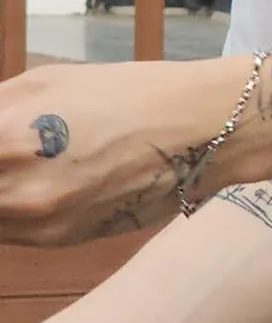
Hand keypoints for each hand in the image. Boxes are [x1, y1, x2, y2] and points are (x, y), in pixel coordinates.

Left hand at [0, 58, 241, 246]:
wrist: (200, 130)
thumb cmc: (126, 92)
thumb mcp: (45, 81)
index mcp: (5, 136)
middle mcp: (15, 189)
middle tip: (8, 151)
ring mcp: (37, 223)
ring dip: (0, 189)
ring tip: (31, 160)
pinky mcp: (59, 242)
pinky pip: (12, 230)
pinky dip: (13, 207)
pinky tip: (43, 179)